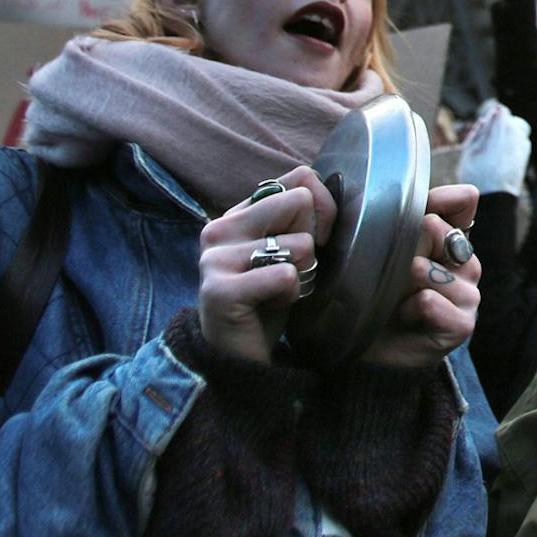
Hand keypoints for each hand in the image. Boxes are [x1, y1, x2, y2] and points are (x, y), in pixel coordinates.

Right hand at [197, 166, 336, 362]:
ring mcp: (214, 259)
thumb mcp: (287, 249)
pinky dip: (290, 294)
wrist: (239, 357)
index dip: (321, 208)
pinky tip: (269, 306)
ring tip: (275, 292)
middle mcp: (219, 228)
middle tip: (289, 272)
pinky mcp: (219, 291)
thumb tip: (319, 192)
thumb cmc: (269, 299)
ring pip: (299, 243)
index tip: (315, 240)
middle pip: (300, 202)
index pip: (299, 178)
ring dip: (301, 274)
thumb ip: (298, 217)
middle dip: (311, 242)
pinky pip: (285, 275)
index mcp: (237, 213)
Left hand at [363, 185, 481, 369]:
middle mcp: (466, 264)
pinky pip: (431, 300)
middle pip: (439, 231)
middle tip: (394, 273)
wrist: (363, 344)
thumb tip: (466, 191)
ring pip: (432, 269)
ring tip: (395, 299)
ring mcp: (469, 295)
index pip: (462, 202)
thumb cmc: (372, 291)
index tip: (418, 215)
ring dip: (403, 284)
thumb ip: (415, 213)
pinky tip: (404, 317)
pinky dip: (410, 309)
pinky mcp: (462, 325)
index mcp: (450, 239)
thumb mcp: (384, 244)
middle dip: (407, 249)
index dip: (441, 203)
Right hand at [457, 101, 531, 195]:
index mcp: (499, 132)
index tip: (487, 123)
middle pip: (511, 119)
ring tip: (495, 146)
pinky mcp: (525, 154)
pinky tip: (503, 153)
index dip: (494, 114)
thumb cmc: (477, 175)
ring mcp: (522, 145)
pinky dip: (513, 142)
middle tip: (489, 135)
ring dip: (508, 132)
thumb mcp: (469, 153)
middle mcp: (514, 136)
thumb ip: (477, 133)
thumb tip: (484, 119)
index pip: (502, 112)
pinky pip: (521, 140)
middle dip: (501, 123)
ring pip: (518, 128)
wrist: (495, 197)